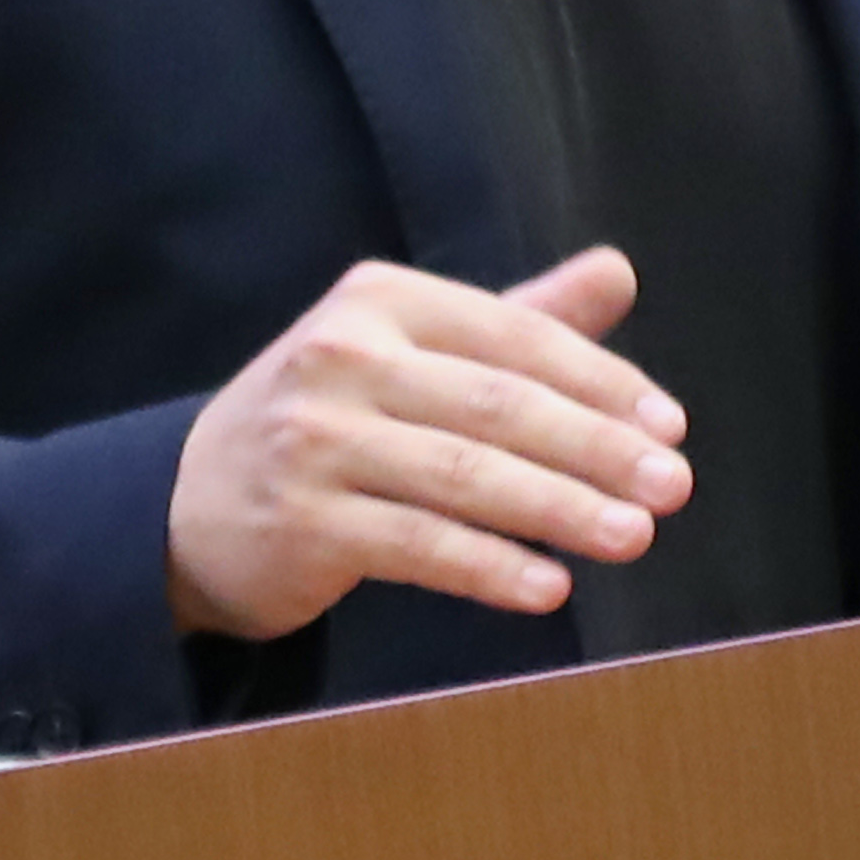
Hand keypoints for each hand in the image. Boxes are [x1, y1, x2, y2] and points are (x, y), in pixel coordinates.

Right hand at [167, 248, 691, 642]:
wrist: (185, 505)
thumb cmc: (328, 421)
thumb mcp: (411, 351)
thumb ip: (518, 318)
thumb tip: (619, 272)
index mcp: (380, 300)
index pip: (515, 336)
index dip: (602, 381)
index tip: (670, 427)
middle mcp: (343, 357)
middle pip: (498, 404)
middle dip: (597, 448)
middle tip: (674, 486)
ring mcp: (316, 441)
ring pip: (464, 476)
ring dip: (560, 510)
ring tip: (634, 537)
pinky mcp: (303, 522)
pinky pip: (418, 547)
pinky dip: (491, 569)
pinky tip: (549, 588)